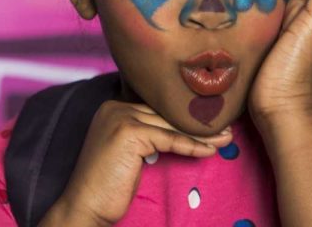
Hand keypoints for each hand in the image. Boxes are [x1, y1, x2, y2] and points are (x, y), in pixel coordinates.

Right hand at [39, 100, 232, 226]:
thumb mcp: (130, 152)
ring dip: (201, 134)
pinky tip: (210, 150)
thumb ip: (148, 134)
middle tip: (225, 128)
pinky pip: (170, 138)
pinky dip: (191, 145)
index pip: (157, 108)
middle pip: (165, 114)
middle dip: (197, 123)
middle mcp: (115, 106)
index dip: (184, 116)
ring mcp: (120, 117)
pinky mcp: (129, 133)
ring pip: (171, 125)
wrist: (86, 205)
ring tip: (225, 138)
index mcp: (113, 106)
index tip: (211, 122)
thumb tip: (182, 129)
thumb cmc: (109, 184)